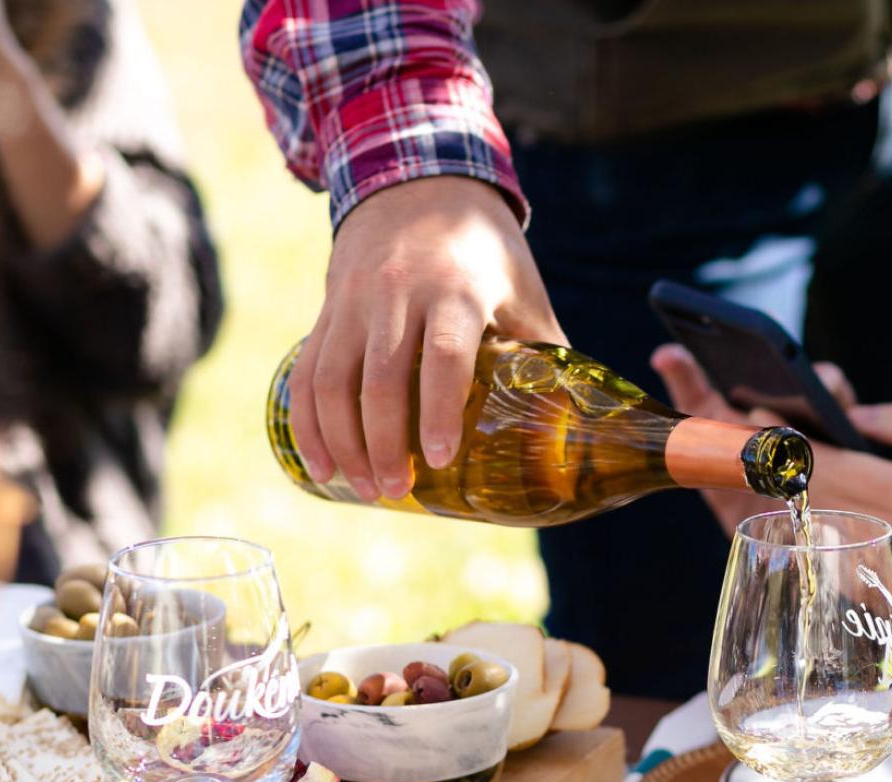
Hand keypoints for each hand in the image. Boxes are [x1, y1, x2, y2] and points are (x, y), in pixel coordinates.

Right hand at [288, 176, 562, 500]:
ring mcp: (356, 300)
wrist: (418, 179)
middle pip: (381, 378)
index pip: (443, 355)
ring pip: (333, 378)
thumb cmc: (483, 246)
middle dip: (383, 443)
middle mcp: (399, 294)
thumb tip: (583, 413)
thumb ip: (546, 346)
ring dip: (342, 441)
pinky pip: (307, 370)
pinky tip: (319, 462)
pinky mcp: (329, 308)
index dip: (439, 410)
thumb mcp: (521, 286)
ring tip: (361, 489)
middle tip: (396, 491)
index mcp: (457, 289)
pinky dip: (308, 422)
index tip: (439, 459)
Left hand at [653, 345, 891, 655]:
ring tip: (690, 419)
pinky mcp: (841, 589)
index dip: (773, 434)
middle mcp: (869, 540)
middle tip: (693, 387)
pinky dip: (741, 507)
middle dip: (731, 437)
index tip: (743, 401)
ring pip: (766, 519)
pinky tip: (715, 471)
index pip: (820, 465)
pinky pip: (779, 544)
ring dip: (721, 471)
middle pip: (777, 488)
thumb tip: (847, 412)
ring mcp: (850, 571)